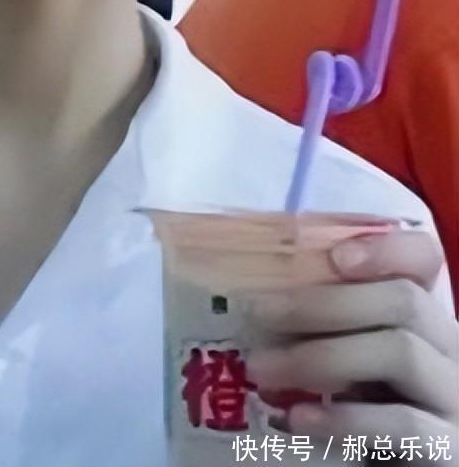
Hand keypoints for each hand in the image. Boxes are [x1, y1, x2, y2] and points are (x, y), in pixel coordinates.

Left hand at [247, 229, 457, 459]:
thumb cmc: (364, 408)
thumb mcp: (346, 356)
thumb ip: (324, 323)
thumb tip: (256, 298)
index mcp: (423, 315)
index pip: (423, 259)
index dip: (385, 249)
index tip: (333, 257)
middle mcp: (449, 348)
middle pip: (404, 300)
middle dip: (322, 303)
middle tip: (258, 314)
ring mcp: (456, 399)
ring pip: (401, 352)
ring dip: (320, 356)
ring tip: (261, 369)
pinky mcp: (450, 450)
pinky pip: (404, 425)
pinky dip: (345, 418)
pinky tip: (298, 419)